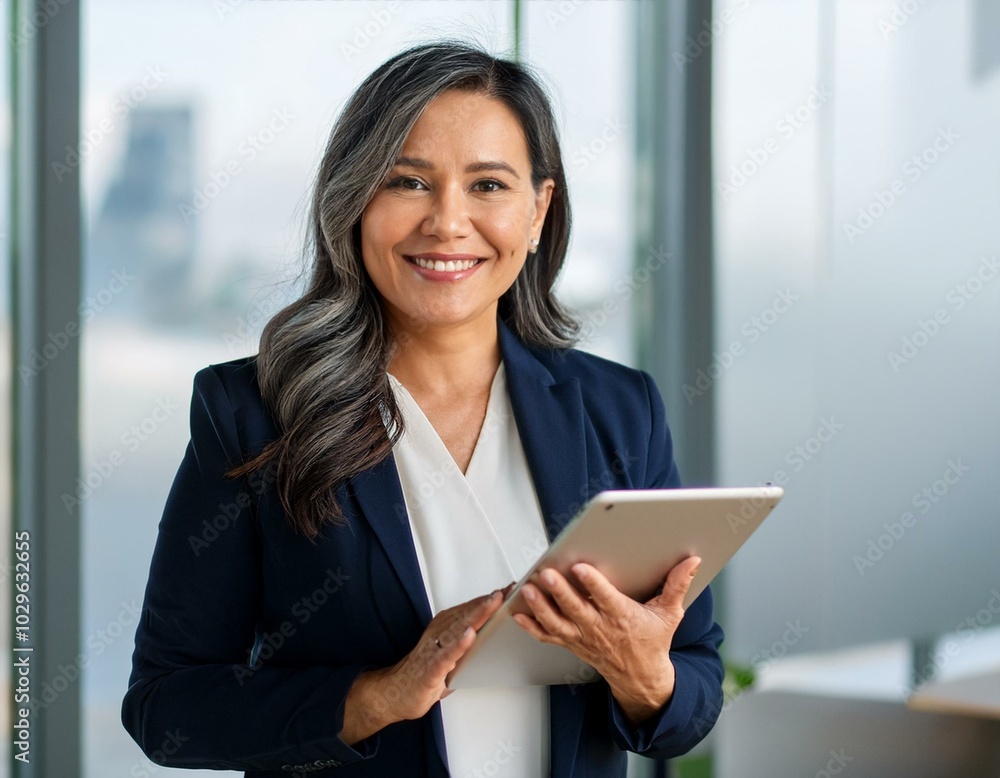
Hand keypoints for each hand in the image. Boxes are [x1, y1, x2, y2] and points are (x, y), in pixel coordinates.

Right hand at [340, 589, 502, 744]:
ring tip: (495, 602)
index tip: (511, 588)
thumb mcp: (452, 655)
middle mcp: (439, 632)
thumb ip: (470, 644)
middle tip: (509, 589)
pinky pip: (447, 653)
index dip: (491, 599)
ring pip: (459, 627)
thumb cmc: (425, 673)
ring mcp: (434, 648)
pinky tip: (471, 635)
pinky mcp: (431, 667)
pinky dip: (460, 643)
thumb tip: (496, 638)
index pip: (471, 608)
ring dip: (479, 614)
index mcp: (445, 627)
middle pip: (468, 613)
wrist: (396, 694)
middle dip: (490, 601)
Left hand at [513, 556, 701, 723]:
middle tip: (545, 574)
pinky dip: (531, 626)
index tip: (579, 567)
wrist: (640, 676)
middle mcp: (599, 628)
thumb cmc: (651, 642)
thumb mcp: (669, 614)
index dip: (592, 583)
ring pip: (556, 623)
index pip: (605, 598)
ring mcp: (582, 637)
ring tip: (527, 590)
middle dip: (559, 592)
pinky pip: (547, 635)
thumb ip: (677, 585)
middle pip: (575, 609)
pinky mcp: (571, 643)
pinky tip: (517, 613)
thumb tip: (692, 561)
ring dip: (539, 607)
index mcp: (622, 617)